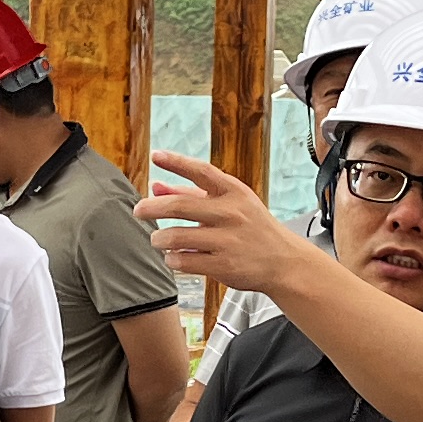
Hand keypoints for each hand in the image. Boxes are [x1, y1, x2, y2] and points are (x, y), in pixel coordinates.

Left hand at [138, 154, 323, 302]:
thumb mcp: (230, 204)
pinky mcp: (224, 266)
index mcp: (233, 192)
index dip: (176, 162)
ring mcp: (228, 240)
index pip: (201, 171)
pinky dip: (172, 259)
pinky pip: (183, 261)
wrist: (284, 261)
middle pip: (180, 206)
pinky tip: (173, 257)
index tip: (156, 155)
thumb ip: (192, 194)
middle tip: (138, 210)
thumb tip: (156, 186)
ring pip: (176, 237)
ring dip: (159, 238)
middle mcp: (231, 213)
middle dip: (151, 208)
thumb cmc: (252, 228)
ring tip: (158, 239)